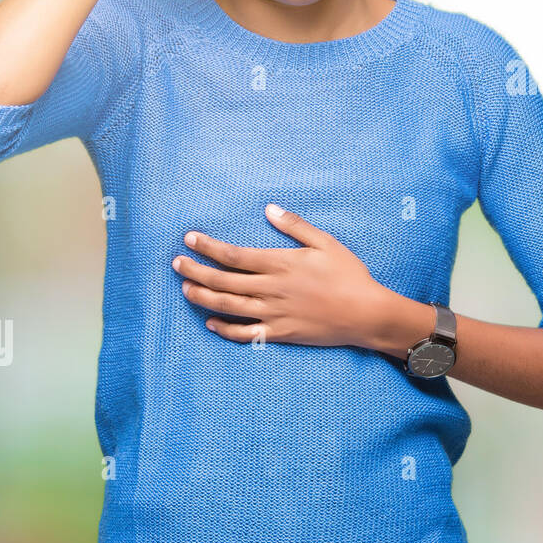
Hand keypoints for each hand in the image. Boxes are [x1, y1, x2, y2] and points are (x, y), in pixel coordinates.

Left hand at [173, 203, 392, 347]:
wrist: (365, 313)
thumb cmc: (349, 275)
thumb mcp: (326, 243)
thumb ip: (295, 226)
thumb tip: (269, 209)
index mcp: (280, 264)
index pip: (233, 255)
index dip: (208, 247)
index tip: (189, 239)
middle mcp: (271, 289)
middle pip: (223, 281)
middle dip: (196, 271)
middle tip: (177, 263)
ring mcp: (273, 314)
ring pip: (228, 306)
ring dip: (202, 297)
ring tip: (186, 289)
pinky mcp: (280, 333)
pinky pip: (245, 334)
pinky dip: (224, 329)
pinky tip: (211, 322)